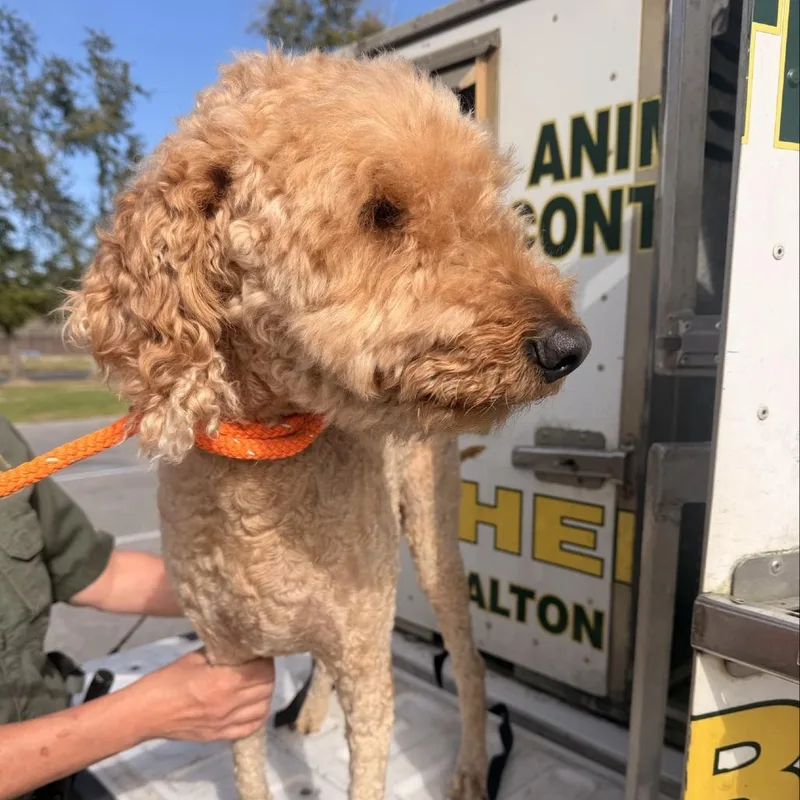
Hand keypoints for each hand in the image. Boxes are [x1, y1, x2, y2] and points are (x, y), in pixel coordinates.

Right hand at [134, 650, 274, 741]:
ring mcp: (225, 723)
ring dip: (264, 693)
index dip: (265, 658)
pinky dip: (257, 714)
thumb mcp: (196, 657)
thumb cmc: (167, 680)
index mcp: (224, 681)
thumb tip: (241, 644)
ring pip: (263, 708)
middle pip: (266, 687)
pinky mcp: (219, 736)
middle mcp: (229, 704)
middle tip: (258, 664)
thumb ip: (222, 651)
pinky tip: (251, 704)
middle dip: (266, 673)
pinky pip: (251, 727)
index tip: (259, 651)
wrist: (145, 712)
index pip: (263, 669)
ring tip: (255, 682)